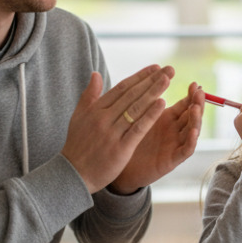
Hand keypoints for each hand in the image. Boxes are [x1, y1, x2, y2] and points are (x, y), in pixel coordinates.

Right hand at [60, 65, 175, 194]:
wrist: (73, 174)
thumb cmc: (77, 145)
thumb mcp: (78, 116)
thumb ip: (89, 95)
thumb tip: (96, 73)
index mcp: (95, 109)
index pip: (122, 88)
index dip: (140, 77)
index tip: (155, 68)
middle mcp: (103, 118)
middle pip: (131, 95)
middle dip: (151, 81)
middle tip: (168, 69)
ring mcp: (111, 133)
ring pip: (136, 108)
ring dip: (153, 93)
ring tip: (168, 80)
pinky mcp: (120, 148)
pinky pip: (137, 128)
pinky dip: (150, 115)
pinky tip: (162, 104)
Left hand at [110, 82, 205, 194]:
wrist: (120, 168)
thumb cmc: (127, 140)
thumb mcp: (134, 116)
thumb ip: (138, 98)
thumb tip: (137, 77)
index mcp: (166, 118)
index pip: (184, 103)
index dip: (190, 94)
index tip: (194, 84)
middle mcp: (174, 130)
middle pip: (192, 114)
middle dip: (197, 102)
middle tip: (199, 91)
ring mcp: (175, 144)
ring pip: (192, 130)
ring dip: (196, 119)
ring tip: (196, 107)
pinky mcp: (172, 160)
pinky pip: (186, 150)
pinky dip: (191, 141)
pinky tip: (192, 131)